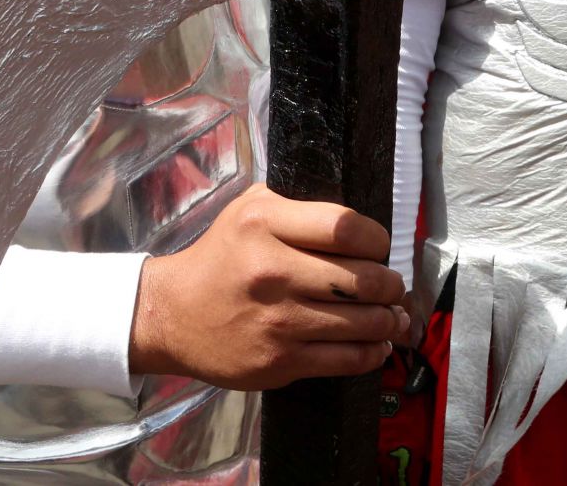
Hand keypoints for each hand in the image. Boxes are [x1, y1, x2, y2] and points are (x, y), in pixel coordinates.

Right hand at [128, 184, 408, 390]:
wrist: (173, 316)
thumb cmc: (220, 257)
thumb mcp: (248, 209)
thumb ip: (297, 206)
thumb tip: (357, 223)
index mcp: (265, 223)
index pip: (346, 227)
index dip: (377, 239)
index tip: (380, 247)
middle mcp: (273, 271)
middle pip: (364, 279)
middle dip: (391, 285)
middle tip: (393, 286)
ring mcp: (278, 320)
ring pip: (363, 323)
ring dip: (389, 321)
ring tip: (394, 316)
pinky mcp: (281, 361)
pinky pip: (347, 359)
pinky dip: (373, 353)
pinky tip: (377, 346)